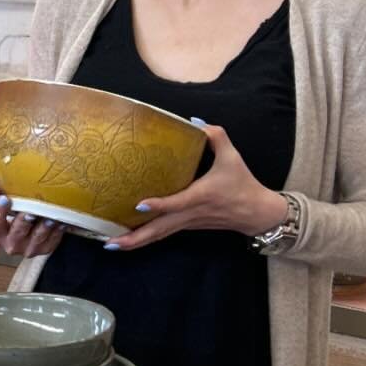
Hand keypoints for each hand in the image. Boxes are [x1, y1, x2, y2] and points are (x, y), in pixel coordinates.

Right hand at [0, 186, 65, 258]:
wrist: (30, 226)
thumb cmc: (12, 211)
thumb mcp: (0, 202)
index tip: (4, 198)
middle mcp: (11, 245)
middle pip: (17, 234)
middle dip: (23, 222)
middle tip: (30, 212)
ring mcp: (29, 249)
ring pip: (37, 238)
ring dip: (43, 228)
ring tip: (49, 218)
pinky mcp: (45, 249)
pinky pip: (52, 241)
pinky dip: (56, 231)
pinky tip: (60, 221)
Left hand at [106, 125, 287, 250]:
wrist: (256, 213)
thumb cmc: (243, 183)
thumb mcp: (233, 156)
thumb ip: (215, 136)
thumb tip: (194, 121)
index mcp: (201, 196)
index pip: (177, 203)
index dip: (160, 204)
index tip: (139, 204)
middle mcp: (190, 213)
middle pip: (159, 229)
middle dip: (135, 238)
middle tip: (109, 243)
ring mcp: (186, 223)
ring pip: (159, 235)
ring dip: (135, 242)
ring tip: (110, 245)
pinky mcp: (185, 226)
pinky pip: (162, 233)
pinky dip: (145, 238)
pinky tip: (126, 239)